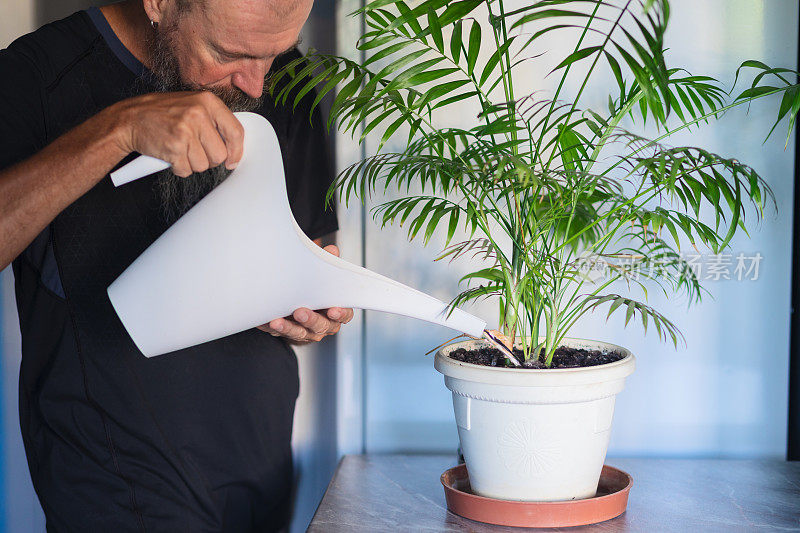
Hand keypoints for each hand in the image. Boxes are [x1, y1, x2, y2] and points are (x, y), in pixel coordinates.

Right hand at [111, 91, 243, 176]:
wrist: (129, 119)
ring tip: (180, 149)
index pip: (236, 132)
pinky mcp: (174, 148)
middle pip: (220, 155)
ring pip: (204, 165)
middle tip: (194, 150)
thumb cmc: (162, 113)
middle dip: (208, 159)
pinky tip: (171, 154)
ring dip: (192, 163)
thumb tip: (235, 146)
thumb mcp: (192, 105)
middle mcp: (198, 114)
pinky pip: (187, 170)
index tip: (232, 160)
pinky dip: (179, 168)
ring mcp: (185, 131)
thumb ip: (214, 121)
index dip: (236, 151)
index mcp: (207, 101)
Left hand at [257, 244, 353, 344]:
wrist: (300, 306)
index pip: (344, 315)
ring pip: (300, 333)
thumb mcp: (323, 277)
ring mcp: (306, 332)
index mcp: (335, 311)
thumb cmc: (315, 290)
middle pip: (321, 326)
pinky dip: (273, 328)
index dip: (340, 314)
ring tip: (278, 321)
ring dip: (289, 328)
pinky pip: (280, 333)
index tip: (333, 310)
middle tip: (301, 312)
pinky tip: (265, 321)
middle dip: (311, 320)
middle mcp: (323, 325)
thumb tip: (332, 250)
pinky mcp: (288, 334)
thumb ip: (329, 265)